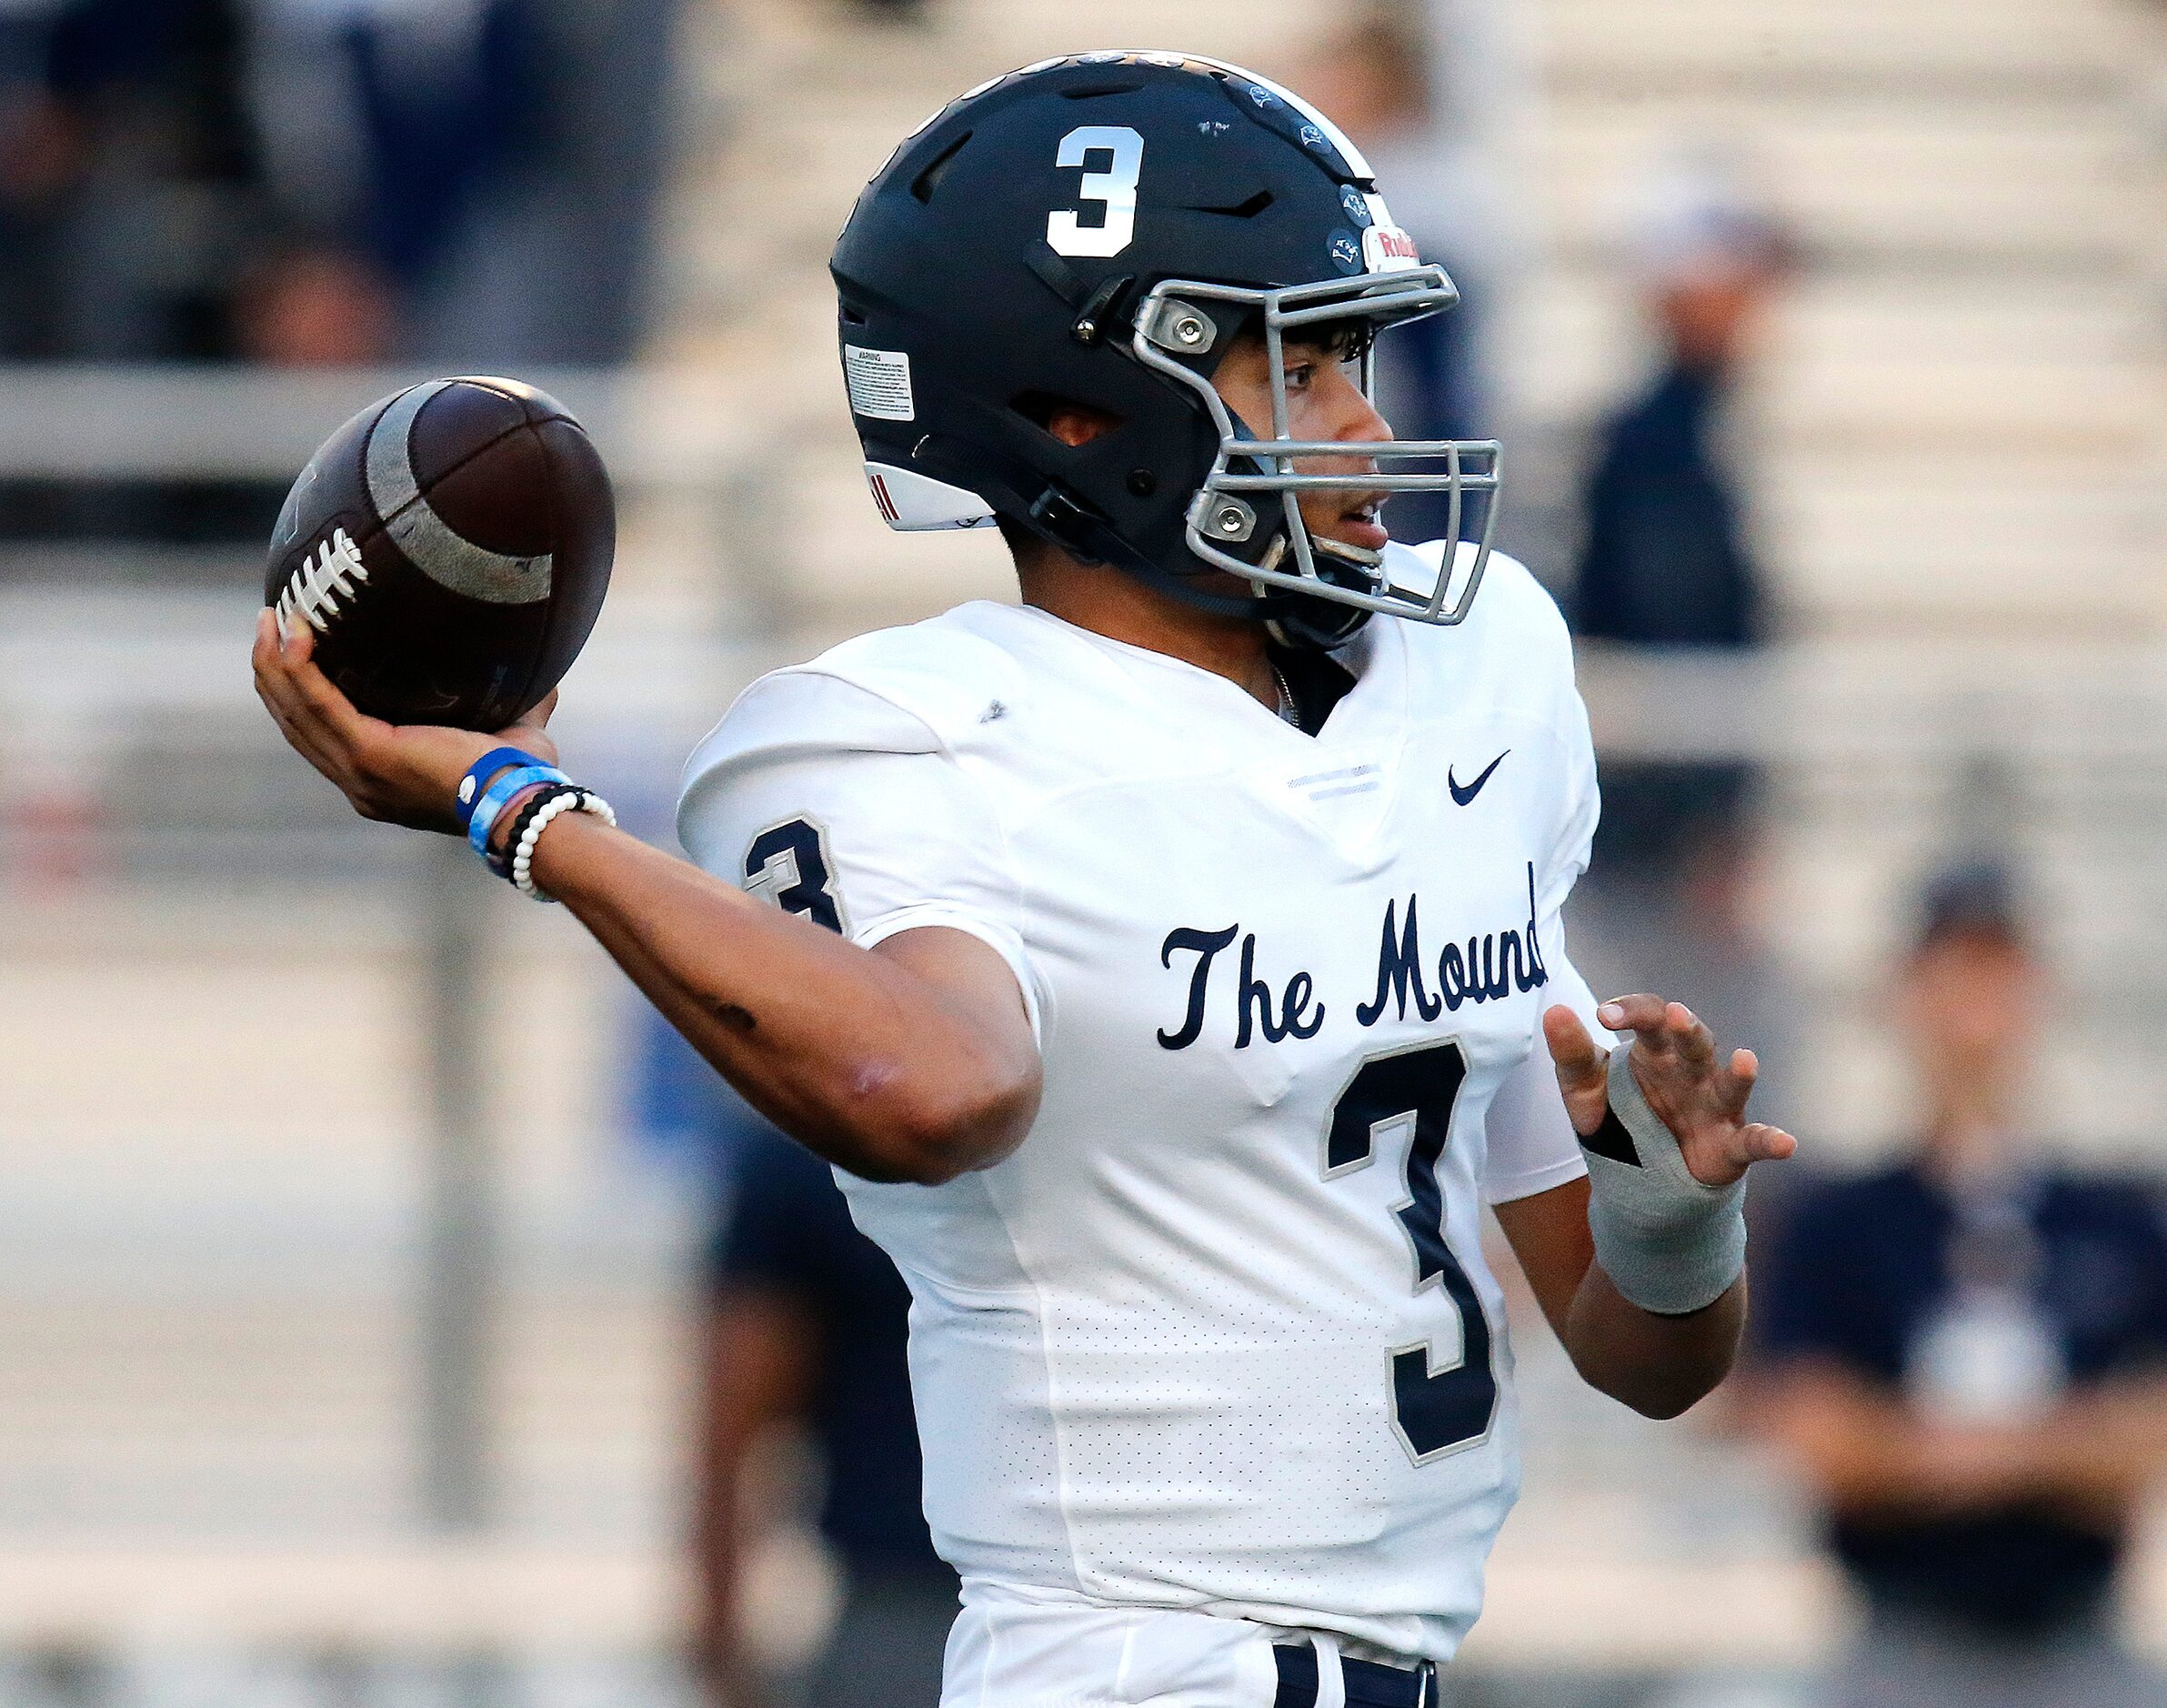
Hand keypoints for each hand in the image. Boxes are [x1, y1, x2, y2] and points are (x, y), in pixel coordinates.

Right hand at [252, 608, 558, 832]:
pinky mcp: (370, 753)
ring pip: (296, 711)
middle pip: (296, 722)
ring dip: (275, 663)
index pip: (322, 738)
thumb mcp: (512, 739)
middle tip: (269, 624)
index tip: (293, 653)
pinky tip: (294, 633)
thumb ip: (521, 710)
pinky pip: (319, 702)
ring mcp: (360, 771)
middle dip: (275, 673)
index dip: (299, 695)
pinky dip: (300, 667)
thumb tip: (544, 681)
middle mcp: (360, 782)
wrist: (525, 805)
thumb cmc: (524, 781)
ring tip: (270, 618)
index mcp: (380, 781)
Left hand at [1544, 995, 1796, 1187]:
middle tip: (1676, 1015)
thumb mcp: (1584, 1093)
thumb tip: (1553, 1011)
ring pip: (1729, 1085)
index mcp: (1654, 1052)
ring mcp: (1714, 1108)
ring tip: (1746, 1059)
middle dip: (1687, 1030)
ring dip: (1740, 1075)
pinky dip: (1771, 1142)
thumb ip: (1572, 1056)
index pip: (1649, 1017)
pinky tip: (1786, 1144)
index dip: (1630, 1011)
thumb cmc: (1618, 1122)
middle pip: (1694, 1043)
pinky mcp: (1731, 1147)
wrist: (1641, 1186)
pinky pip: (1755, 1142)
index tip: (1601, 1016)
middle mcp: (1690, 1072)